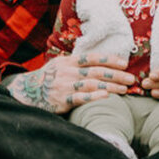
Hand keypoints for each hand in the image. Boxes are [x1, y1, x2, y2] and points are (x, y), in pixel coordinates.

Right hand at [9, 53, 134, 114]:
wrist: (26, 92)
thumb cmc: (47, 78)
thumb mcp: (59, 65)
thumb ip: (76, 63)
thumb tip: (97, 60)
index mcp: (68, 62)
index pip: (92, 57)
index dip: (109, 59)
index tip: (124, 63)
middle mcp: (67, 72)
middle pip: (96, 72)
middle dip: (116, 75)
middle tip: (131, 78)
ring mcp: (64, 86)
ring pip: (91, 84)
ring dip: (110, 86)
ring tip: (125, 90)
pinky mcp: (61, 100)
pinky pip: (80, 98)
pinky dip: (93, 96)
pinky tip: (106, 96)